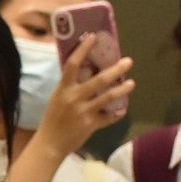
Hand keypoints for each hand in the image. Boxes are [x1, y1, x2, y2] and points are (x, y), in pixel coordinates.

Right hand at [18, 34, 134, 160]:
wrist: (49, 144)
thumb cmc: (52, 119)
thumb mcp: (57, 99)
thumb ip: (70, 87)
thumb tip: (85, 72)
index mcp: (64, 89)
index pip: (73, 64)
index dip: (83, 49)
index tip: (93, 37)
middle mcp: (74, 98)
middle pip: (98, 80)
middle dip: (115, 70)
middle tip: (128, 61)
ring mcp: (83, 112)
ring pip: (108, 98)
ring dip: (122, 90)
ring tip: (131, 83)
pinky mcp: (90, 125)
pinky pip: (109, 117)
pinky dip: (117, 114)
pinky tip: (123, 109)